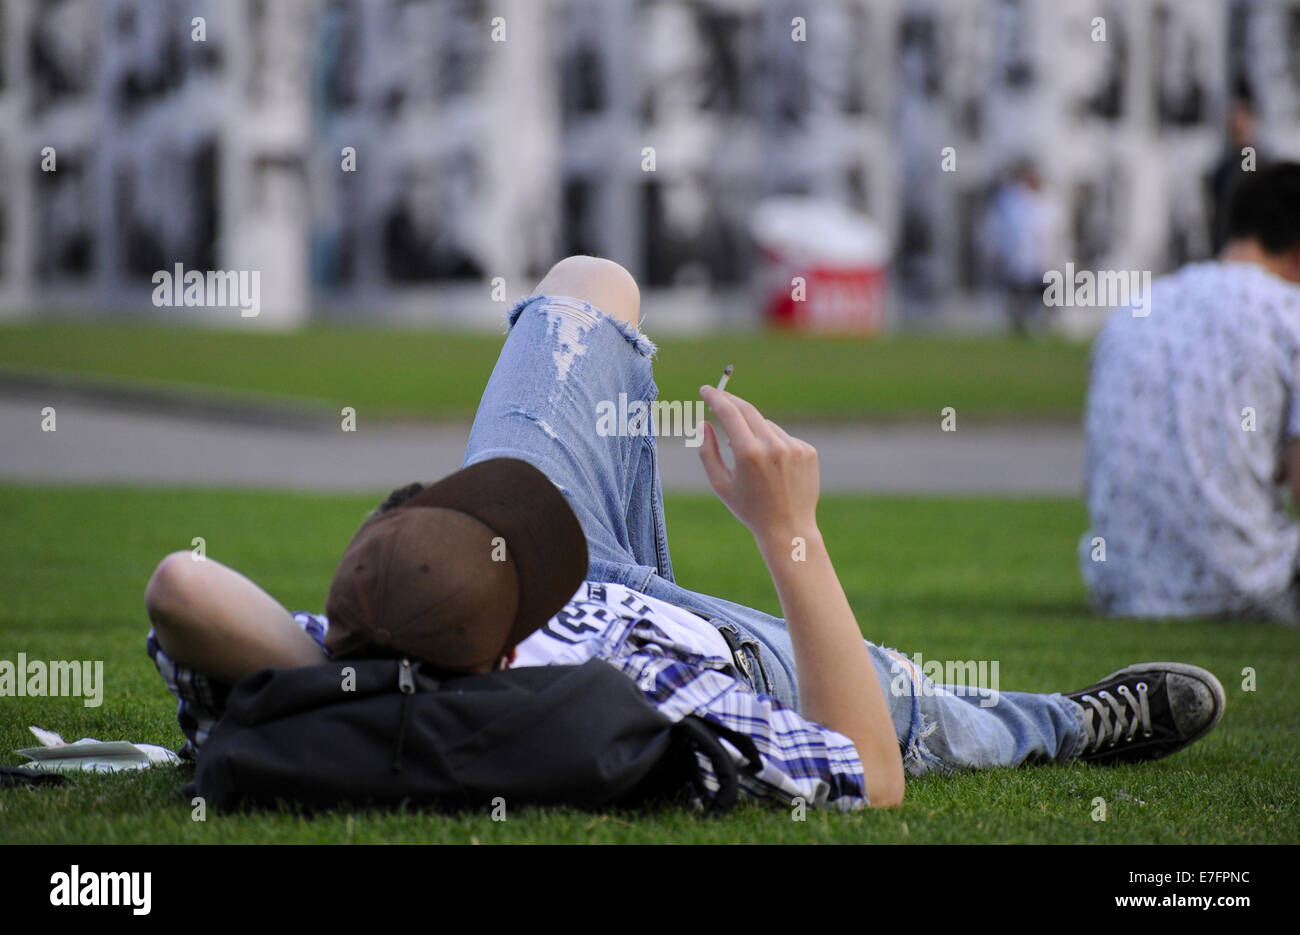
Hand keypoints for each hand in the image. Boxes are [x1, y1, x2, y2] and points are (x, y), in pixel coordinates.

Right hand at [697, 385, 819, 541]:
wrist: (788, 528)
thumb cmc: (749, 509)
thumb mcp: (720, 483)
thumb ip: (707, 451)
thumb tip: (704, 423)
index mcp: (749, 454)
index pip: (729, 413)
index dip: (716, 398)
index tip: (706, 390)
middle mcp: (774, 446)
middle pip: (748, 410)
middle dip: (731, 402)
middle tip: (718, 399)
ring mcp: (794, 447)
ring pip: (766, 426)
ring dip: (754, 433)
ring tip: (754, 464)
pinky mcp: (808, 451)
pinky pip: (784, 438)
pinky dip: (774, 445)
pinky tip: (774, 470)